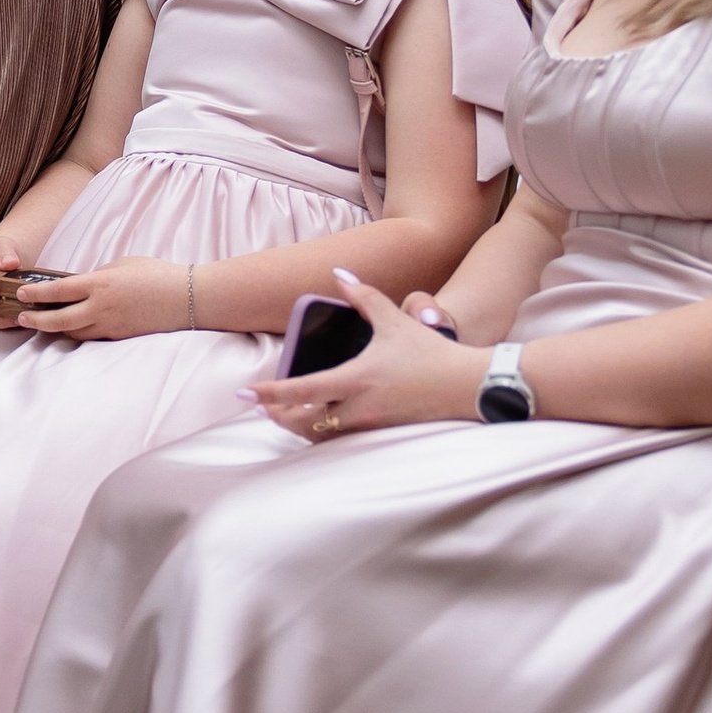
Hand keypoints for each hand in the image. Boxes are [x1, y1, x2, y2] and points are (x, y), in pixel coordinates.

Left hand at [9, 255, 193, 343]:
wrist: (188, 299)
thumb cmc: (158, 275)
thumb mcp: (124, 264)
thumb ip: (100, 274)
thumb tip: (85, 283)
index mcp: (99, 284)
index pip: (58, 291)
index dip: (36, 294)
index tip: (20, 294)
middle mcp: (101, 308)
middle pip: (58, 319)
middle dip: (36, 320)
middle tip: (21, 318)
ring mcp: (110, 326)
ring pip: (73, 332)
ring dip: (55, 330)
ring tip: (41, 326)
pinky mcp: (120, 338)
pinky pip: (92, 337)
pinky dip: (78, 334)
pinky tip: (70, 331)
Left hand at [246, 268, 483, 441]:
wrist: (465, 385)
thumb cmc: (430, 352)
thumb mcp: (394, 320)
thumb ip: (363, 295)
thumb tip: (339, 273)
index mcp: (356, 379)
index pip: (301, 391)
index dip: (270, 393)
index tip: (246, 394)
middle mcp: (358, 407)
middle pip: (303, 422)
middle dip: (278, 414)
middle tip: (262, 405)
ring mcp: (370, 425)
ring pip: (320, 435)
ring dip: (298, 425)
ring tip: (283, 412)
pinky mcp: (381, 434)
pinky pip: (341, 439)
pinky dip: (322, 432)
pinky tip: (318, 421)